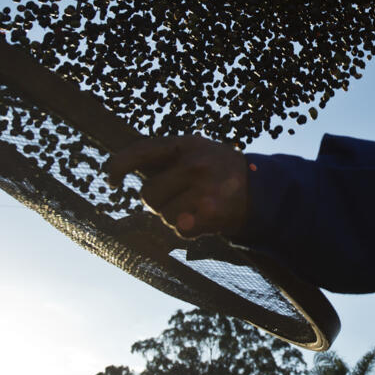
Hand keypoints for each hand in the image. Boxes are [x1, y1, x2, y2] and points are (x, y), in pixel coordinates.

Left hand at [105, 135, 247, 238]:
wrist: (263, 190)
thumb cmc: (220, 170)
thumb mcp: (198, 151)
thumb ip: (167, 158)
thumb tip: (123, 169)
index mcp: (188, 144)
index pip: (141, 151)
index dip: (119, 165)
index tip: (110, 179)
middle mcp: (195, 164)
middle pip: (148, 194)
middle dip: (158, 201)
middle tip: (179, 197)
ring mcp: (203, 189)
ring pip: (162, 215)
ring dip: (173, 216)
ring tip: (196, 206)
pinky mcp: (210, 213)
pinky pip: (179, 229)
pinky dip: (187, 229)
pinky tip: (203, 219)